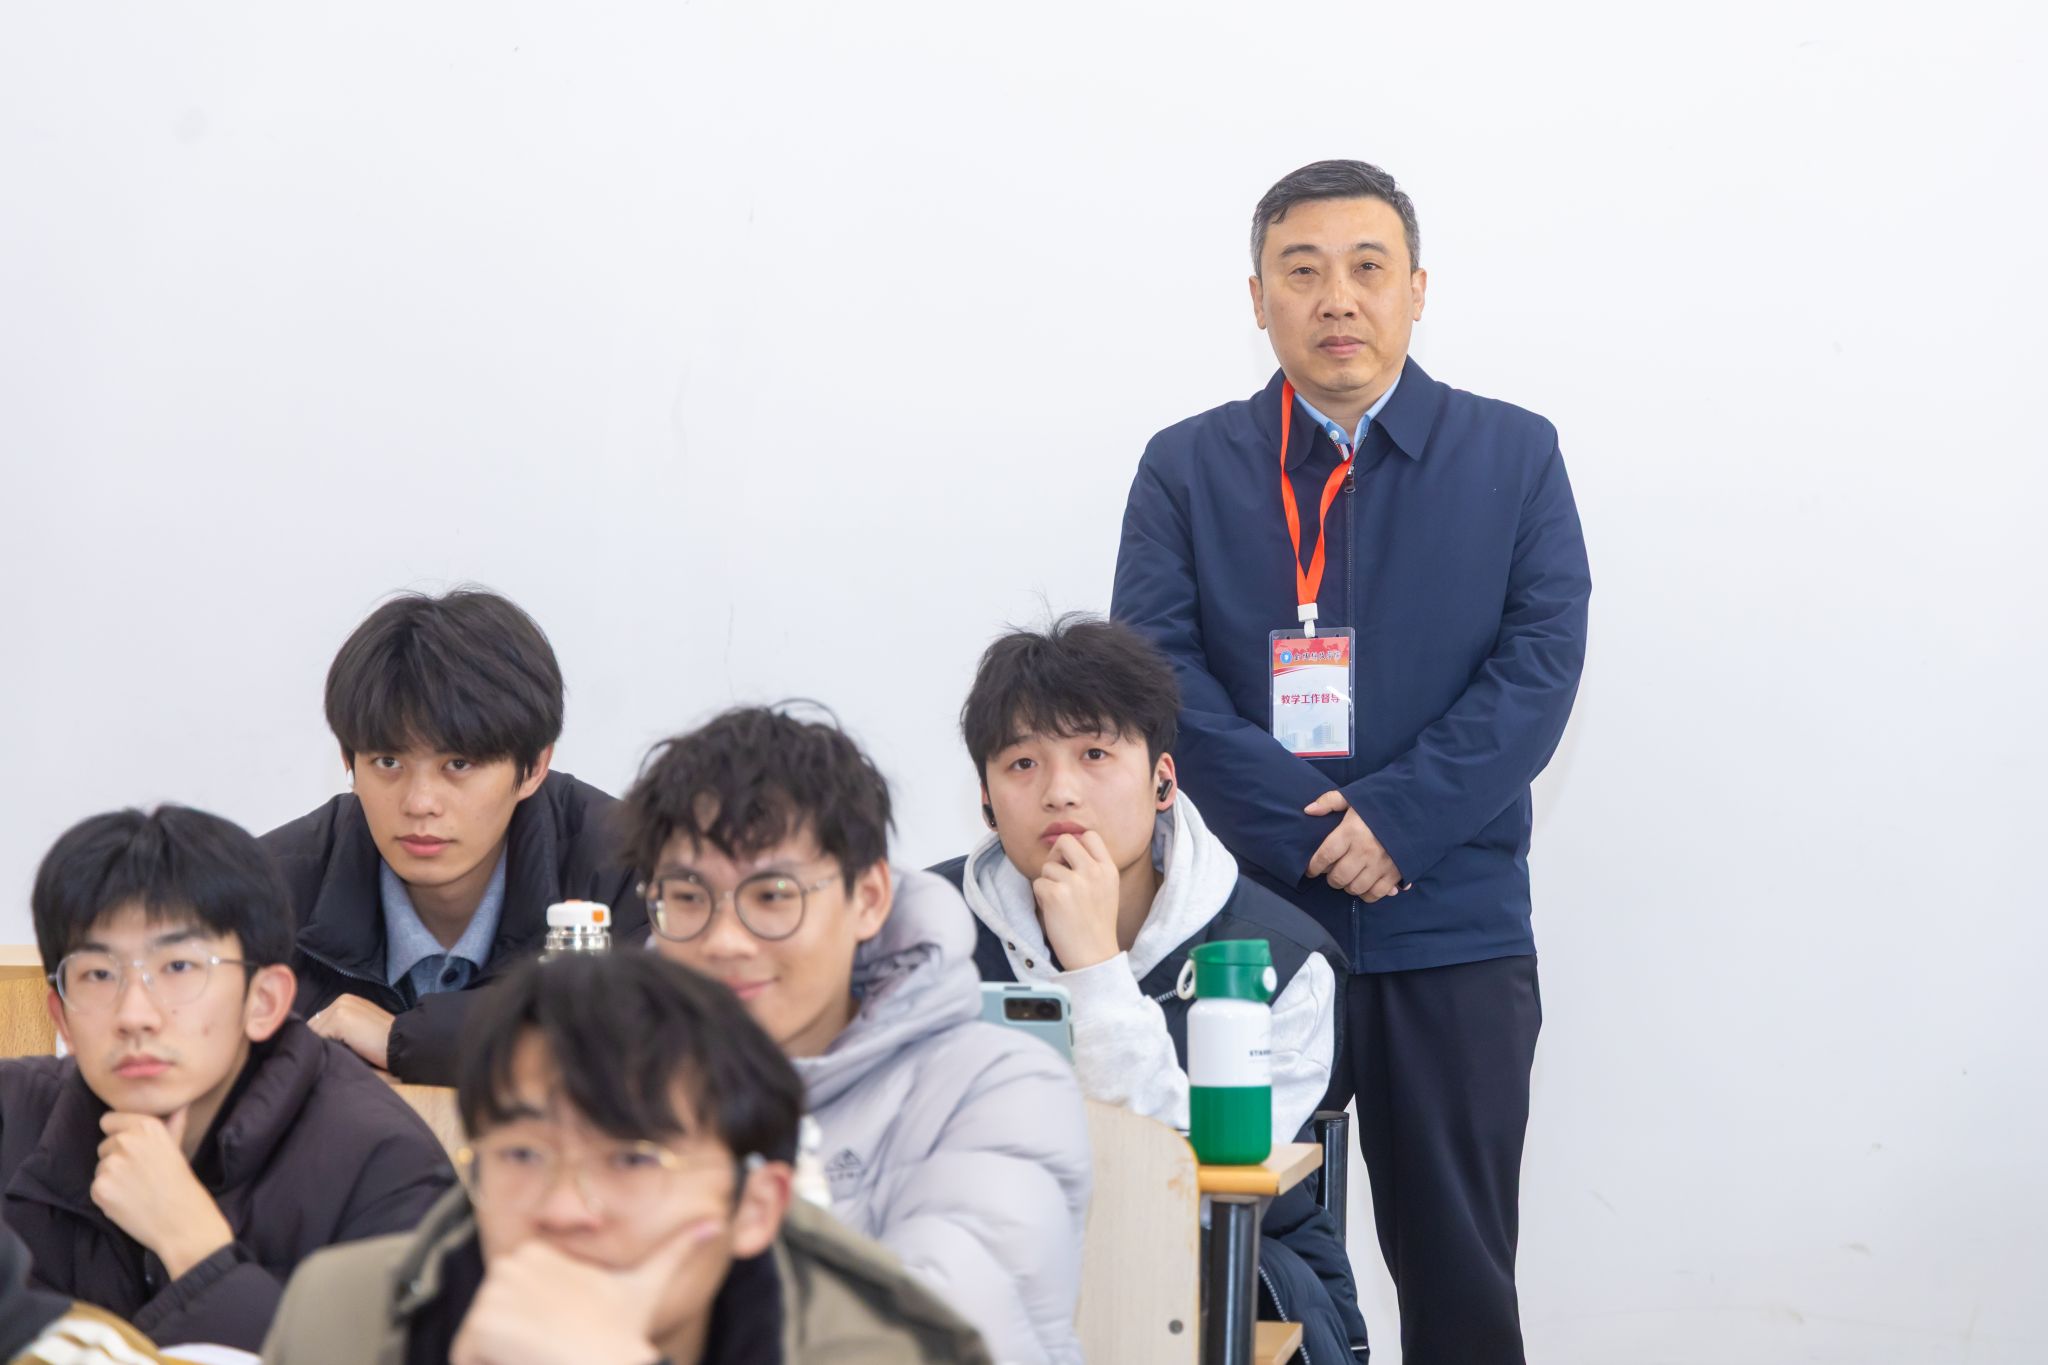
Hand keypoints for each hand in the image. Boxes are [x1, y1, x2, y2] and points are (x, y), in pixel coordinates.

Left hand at [93, 1110, 233, 1279]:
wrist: (182, 1221)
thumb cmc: (182, 1184)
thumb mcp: (178, 1148)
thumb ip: (172, 1124)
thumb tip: (179, 1105)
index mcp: (147, 1126)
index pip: (109, 1120)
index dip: (119, 1134)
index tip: (133, 1149)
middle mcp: (126, 1140)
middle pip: (104, 1145)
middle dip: (117, 1158)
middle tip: (140, 1174)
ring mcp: (111, 1164)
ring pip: (100, 1167)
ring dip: (112, 1177)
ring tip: (135, 1190)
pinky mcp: (100, 1187)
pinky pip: (96, 1186)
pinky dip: (108, 1196)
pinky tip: (127, 1202)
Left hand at [307, 994, 394, 1069]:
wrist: (403, 1043)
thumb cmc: (384, 1042)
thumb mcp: (361, 1027)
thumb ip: (343, 1027)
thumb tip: (318, 1040)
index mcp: (347, 1000)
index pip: (321, 1022)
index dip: (325, 1038)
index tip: (340, 1048)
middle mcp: (342, 1000)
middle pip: (314, 1026)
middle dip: (322, 1040)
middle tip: (341, 1052)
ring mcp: (340, 1007)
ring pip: (315, 1032)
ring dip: (324, 1045)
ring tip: (343, 1052)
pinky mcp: (339, 1019)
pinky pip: (320, 1038)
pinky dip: (327, 1048)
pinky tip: (344, 1051)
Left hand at [450, 1218, 722, 1364]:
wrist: (608, 1362)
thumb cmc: (624, 1333)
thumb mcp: (647, 1285)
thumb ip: (676, 1250)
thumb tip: (718, 1223)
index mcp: (535, 1252)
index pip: (508, 1302)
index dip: (531, 1326)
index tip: (563, 1334)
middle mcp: (510, 1263)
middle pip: (490, 1318)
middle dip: (512, 1342)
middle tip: (551, 1349)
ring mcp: (494, 1292)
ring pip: (478, 1340)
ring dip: (500, 1358)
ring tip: (540, 1356)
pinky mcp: (481, 1323)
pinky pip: (465, 1357)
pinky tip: (521, 1364)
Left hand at [1032, 831, 1123, 970]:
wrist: (1094, 955)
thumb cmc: (1096, 924)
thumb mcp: (1107, 889)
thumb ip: (1092, 867)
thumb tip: (1065, 847)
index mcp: (1108, 869)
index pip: (1090, 836)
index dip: (1076, 844)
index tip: (1072, 860)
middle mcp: (1093, 872)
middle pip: (1065, 840)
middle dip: (1055, 854)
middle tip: (1057, 873)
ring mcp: (1075, 882)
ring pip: (1047, 866)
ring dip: (1048, 882)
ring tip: (1059, 902)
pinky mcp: (1056, 895)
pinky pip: (1038, 883)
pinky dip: (1041, 896)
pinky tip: (1054, 911)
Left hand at [1304, 792, 1404, 901]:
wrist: (1417, 809)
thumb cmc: (1382, 803)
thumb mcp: (1355, 797)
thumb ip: (1330, 801)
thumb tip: (1308, 810)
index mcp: (1351, 831)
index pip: (1325, 856)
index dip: (1314, 866)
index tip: (1311, 870)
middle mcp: (1365, 850)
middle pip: (1338, 877)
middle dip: (1330, 879)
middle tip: (1331, 874)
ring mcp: (1381, 864)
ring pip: (1355, 888)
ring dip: (1347, 887)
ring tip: (1347, 879)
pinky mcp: (1395, 873)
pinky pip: (1375, 894)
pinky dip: (1366, 895)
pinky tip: (1363, 887)